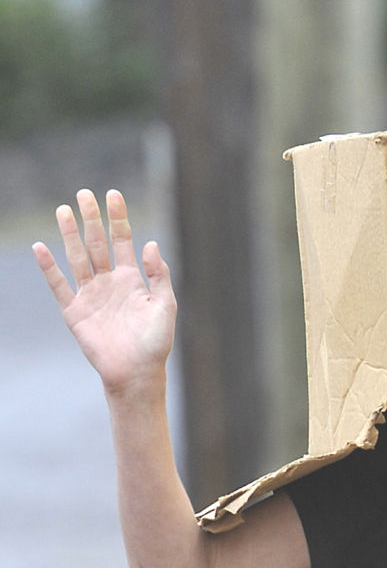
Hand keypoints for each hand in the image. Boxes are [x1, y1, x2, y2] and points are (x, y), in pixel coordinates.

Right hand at [33, 188, 175, 398]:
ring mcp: (90, 296)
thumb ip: (159, 275)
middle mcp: (109, 283)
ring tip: (63, 210)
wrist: (137, 374)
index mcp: (131, 279)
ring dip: (70, 234)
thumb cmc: (155, 343)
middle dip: (91, 219)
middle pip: (97, 243)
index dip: (118, 218)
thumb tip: (150, 243)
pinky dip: (49, 268)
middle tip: (84, 194)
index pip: (122, 241)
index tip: (113, 195)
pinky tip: (40, 248)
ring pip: (78, 258)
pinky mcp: (75, 312)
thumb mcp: (165, 306)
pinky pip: (59, 286)